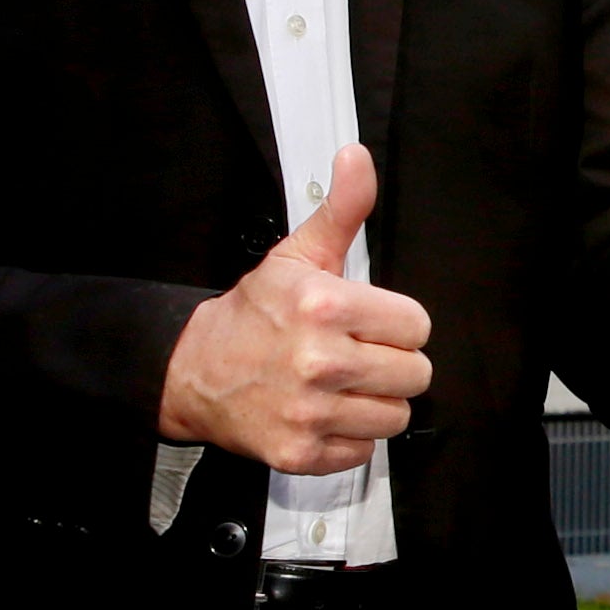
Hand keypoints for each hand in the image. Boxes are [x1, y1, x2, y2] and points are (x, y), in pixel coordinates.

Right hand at [159, 143, 432, 474]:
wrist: (192, 369)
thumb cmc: (254, 314)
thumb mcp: (297, 254)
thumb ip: (341, 209)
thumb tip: (357, 157)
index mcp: (325, 307)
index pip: (417, 326)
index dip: (398, 324)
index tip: (371, 324)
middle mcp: (319, 361)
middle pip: (415, 374)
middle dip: (392, 363)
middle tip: (358, 354)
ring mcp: (309, 412)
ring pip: (396, 415)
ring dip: (376, 401)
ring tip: (344, 383)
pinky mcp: (299, 452)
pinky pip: (363, 450)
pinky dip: (349, 435)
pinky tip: (325, 411)